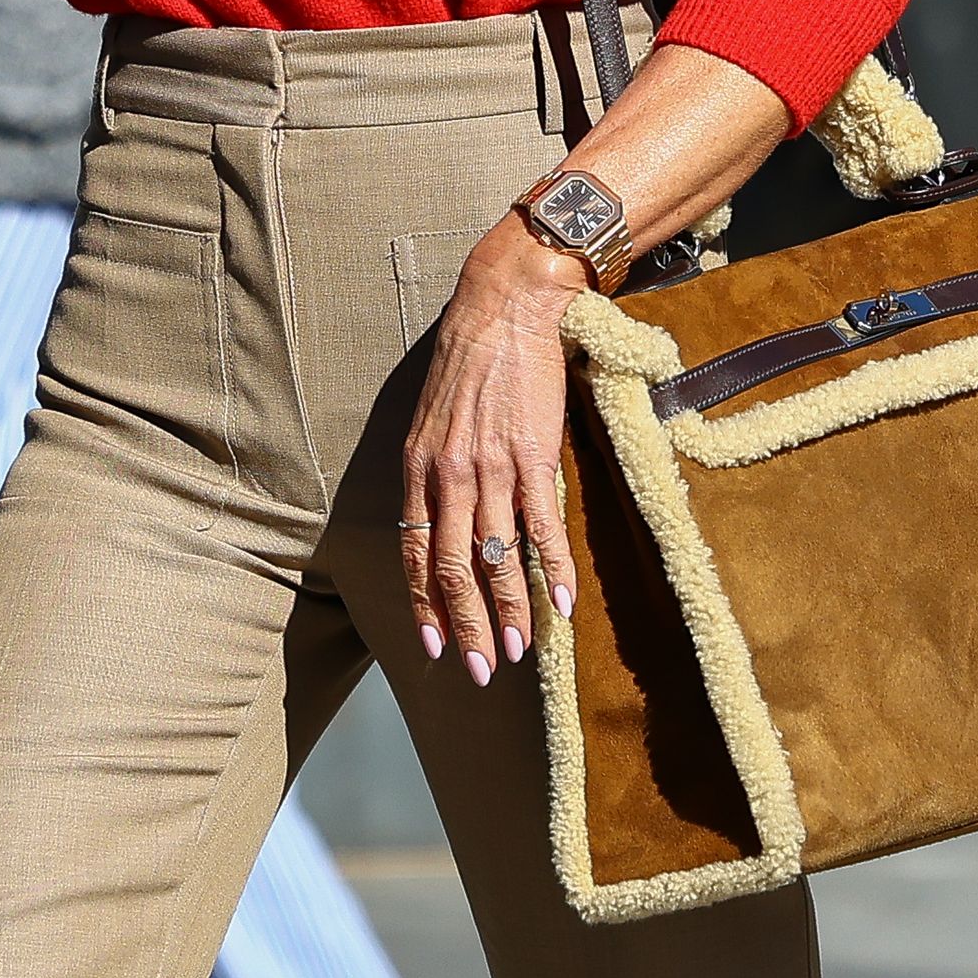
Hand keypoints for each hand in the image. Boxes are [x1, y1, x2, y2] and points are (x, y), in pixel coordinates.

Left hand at [399, 216, 585, 685]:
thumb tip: (436, 514)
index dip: (423, 606)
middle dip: (464, 626)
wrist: (505, 307)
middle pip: (451, 569)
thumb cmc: (467, 358)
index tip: (433, 647)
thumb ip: (431, 471)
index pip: (414, 554)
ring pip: (497, 557)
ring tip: (517, 652)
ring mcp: (493, 469)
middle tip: (477, 671)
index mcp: (418, 470)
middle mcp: (449, 476)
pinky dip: (554, 570)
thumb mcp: (429, 418)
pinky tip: (563, 604)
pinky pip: (543, 526)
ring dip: (508, 611)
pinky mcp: (535, 456)